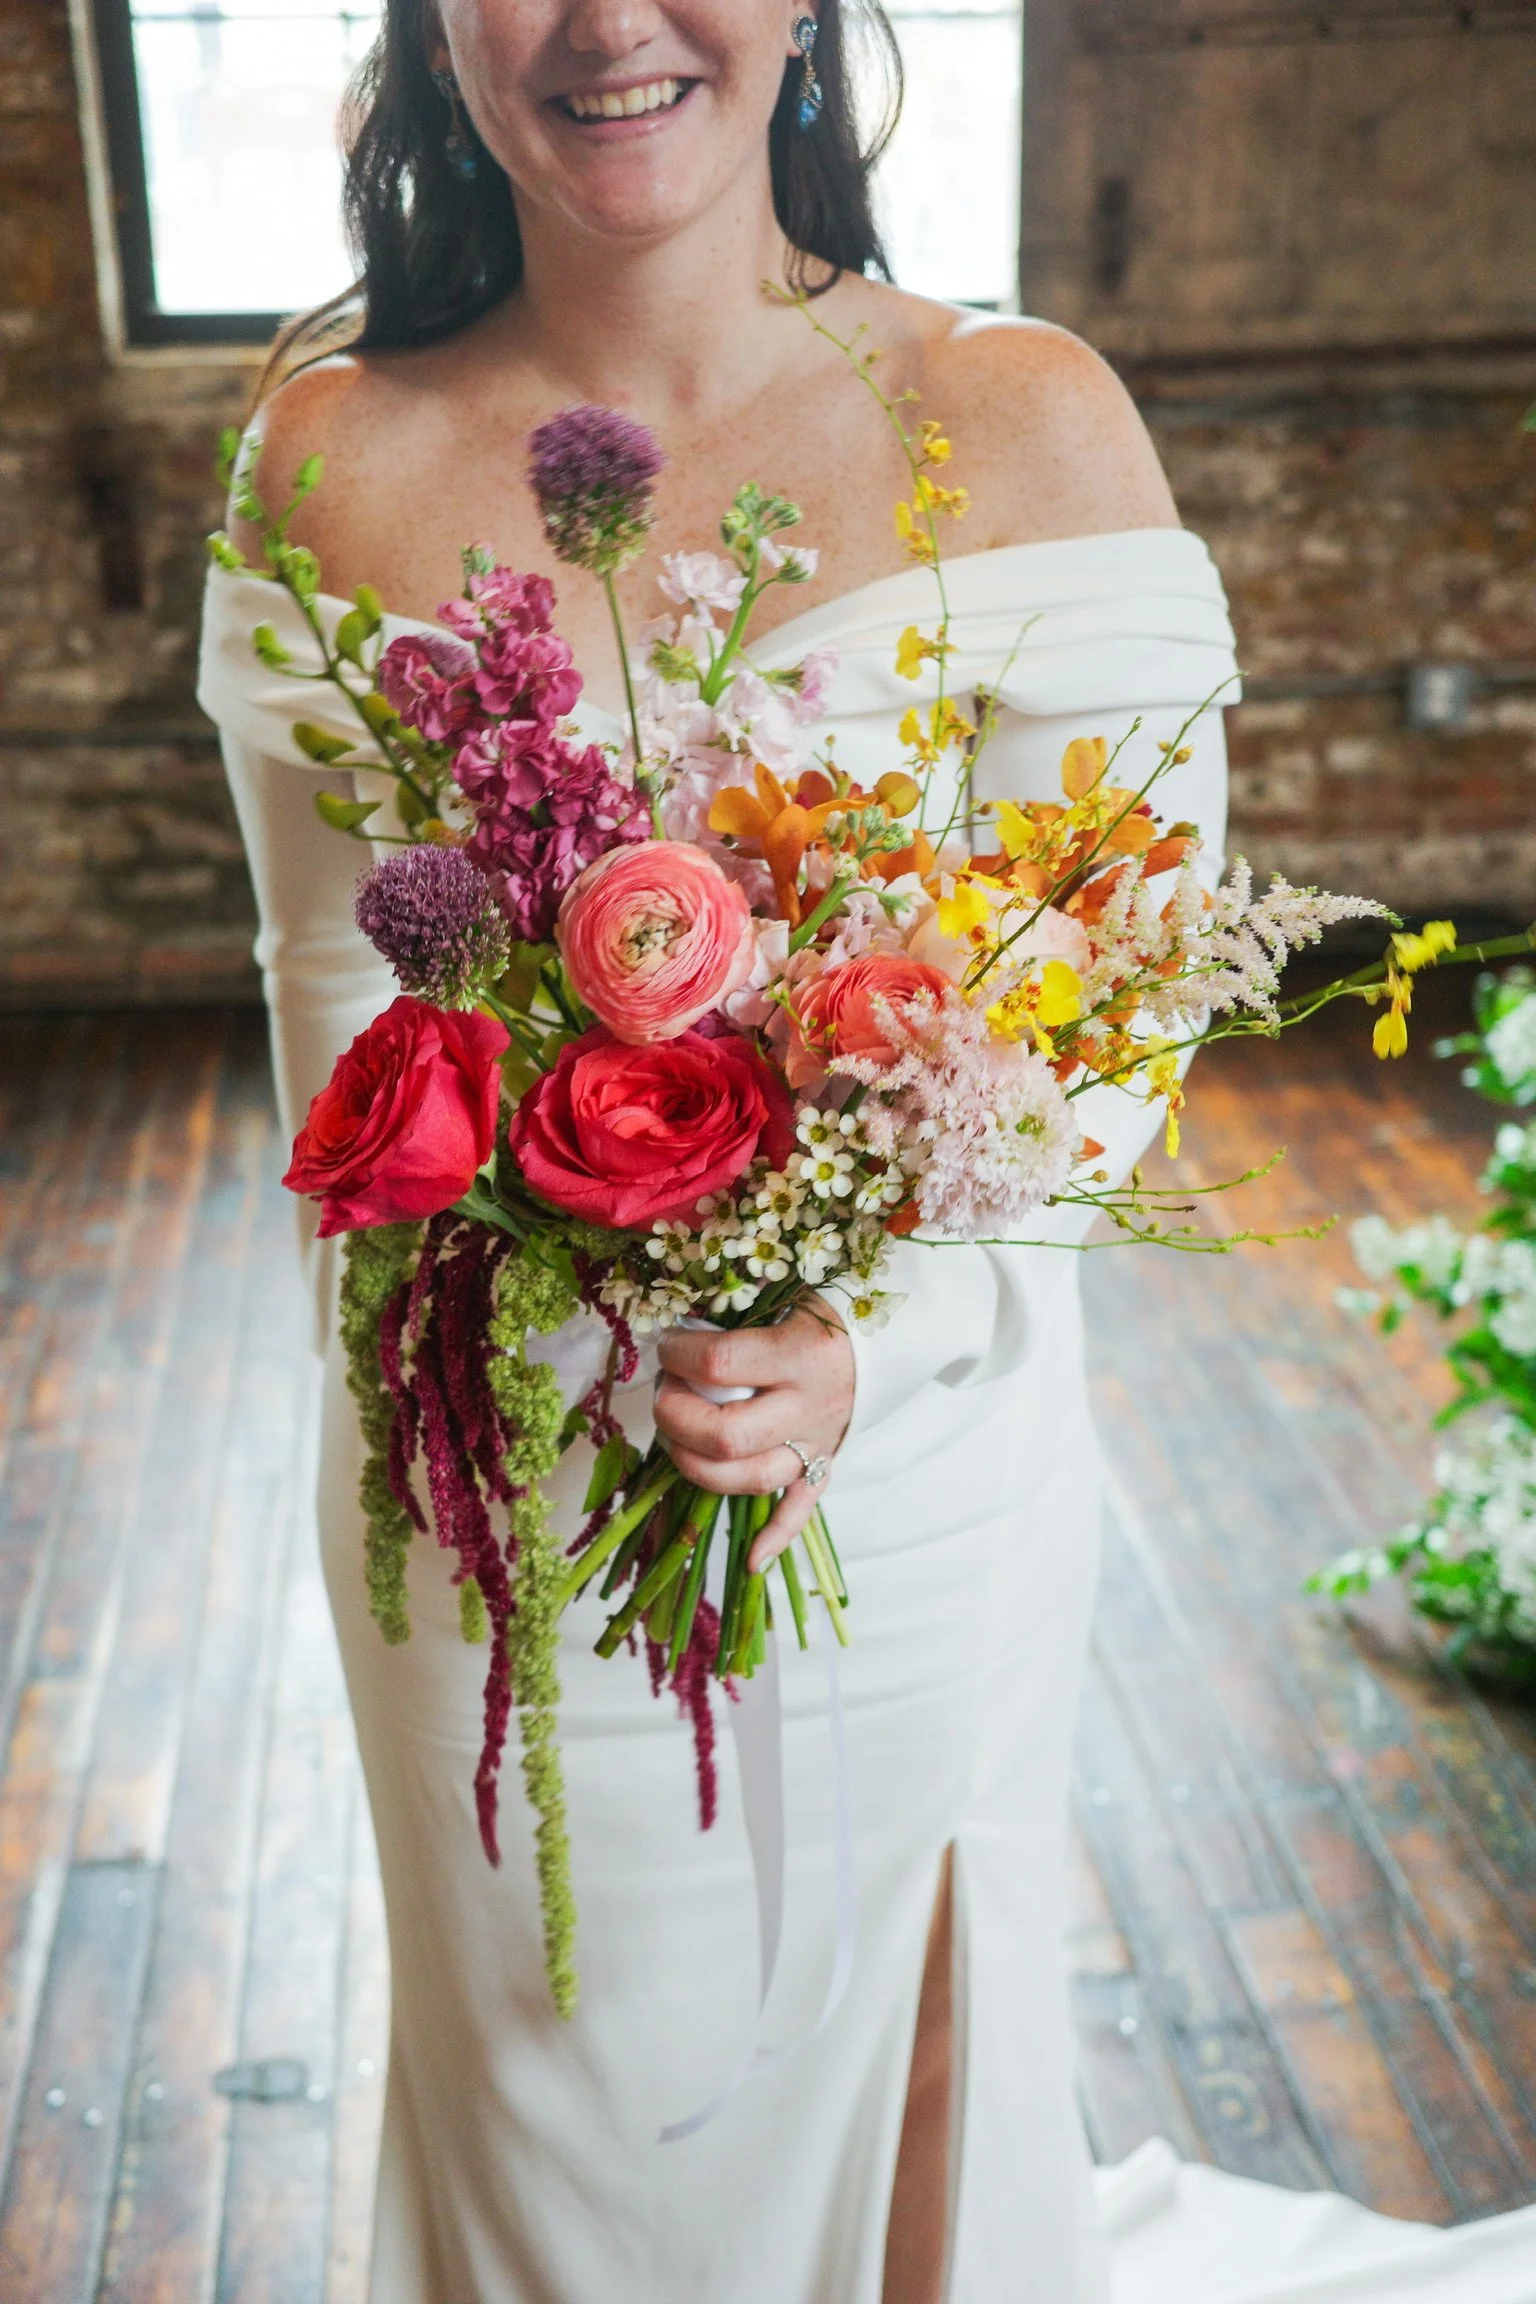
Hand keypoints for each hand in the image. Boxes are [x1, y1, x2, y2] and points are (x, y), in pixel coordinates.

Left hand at [654, 1297, 854, 1571]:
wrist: (897, 1332)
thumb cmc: (829, 1308)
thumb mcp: (785, 1296)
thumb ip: (736, 1314)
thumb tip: (674, 1331)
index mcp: (800, 1354)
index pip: (720, 1364)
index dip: (677, 1356)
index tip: (667, 1345)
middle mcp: (809, 1405)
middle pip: (728, 1434)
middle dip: (676, 1417)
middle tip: (665, 1392)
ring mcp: (819, 1442)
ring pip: (753, 1479)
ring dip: (698, 1467)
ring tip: (677, 1439)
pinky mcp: (827, 1465)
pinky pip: (802, 1510)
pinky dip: (775, 1539)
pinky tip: (749, 1560)